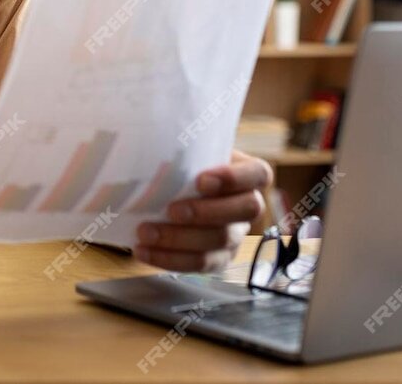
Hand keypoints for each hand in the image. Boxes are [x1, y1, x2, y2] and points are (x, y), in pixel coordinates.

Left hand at [133, 150, 271, 272]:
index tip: (201, 180)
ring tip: (145, 232)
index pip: (258, 173)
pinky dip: (169, 259)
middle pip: (245, 210)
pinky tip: (143, 250)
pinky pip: (200, 264)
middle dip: (207, 212)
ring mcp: (236, 235)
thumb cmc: (177, 165)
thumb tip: (143, 138)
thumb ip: (172, 144)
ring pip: (220, 240)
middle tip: (171, 210)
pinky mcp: (219, 258)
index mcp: (246, 173)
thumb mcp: (180, 149)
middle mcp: (247, 205)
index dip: (234, 178)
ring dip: (180, 238)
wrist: (165, 192)